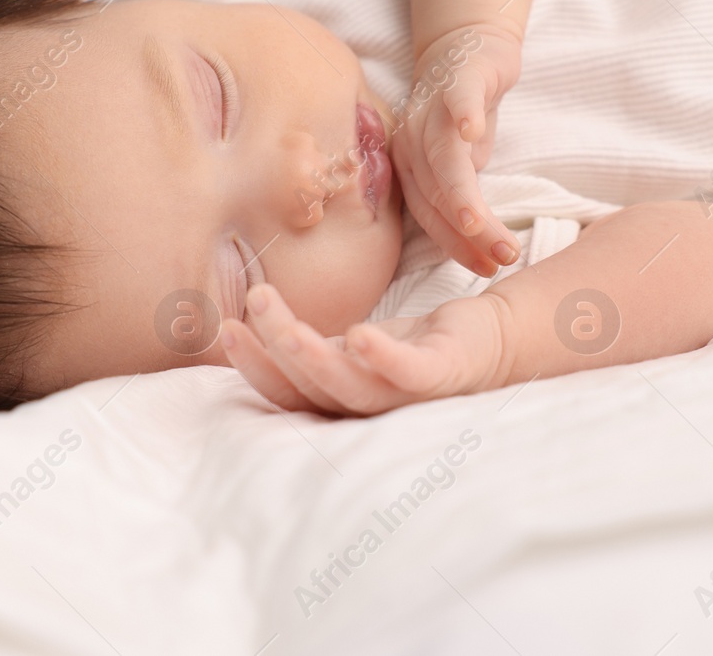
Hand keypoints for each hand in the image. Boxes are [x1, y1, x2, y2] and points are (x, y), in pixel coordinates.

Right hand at [220, 282, 504, 415]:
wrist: (487, 342)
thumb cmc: (410, 348)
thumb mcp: (350, 346)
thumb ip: (309, 348)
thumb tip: (245, 320)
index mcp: (342, 403)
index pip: (288, 392)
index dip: (254, 364)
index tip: (225, 326)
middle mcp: (370, 412)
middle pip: (310, 389)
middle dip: (273, 350)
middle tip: (251, 301)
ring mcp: (407, 397)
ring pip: (348, 384)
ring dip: (309, 353)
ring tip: (278, 317)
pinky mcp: (443, 376)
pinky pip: (407, 371)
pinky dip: (382, 356)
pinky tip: (358, 333)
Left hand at [388, 23, 523, 276]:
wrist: (468, 49)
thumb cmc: (463, 117)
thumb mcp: (462, 163)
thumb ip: (461, 194)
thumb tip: (474, 231)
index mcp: (409, 165)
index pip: (429, 214)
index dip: (456, 245)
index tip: (487, 270)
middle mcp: (411, 139)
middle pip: (436, 194)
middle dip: (468, 233)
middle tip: (501, 258)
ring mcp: (431, 107)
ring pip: (445, 158)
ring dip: (466, 196)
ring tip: (489, 228)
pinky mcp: (459, 77)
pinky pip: (458, 98)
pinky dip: (463, 114)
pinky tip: (474, 132)